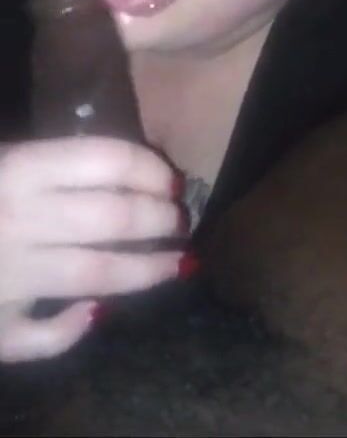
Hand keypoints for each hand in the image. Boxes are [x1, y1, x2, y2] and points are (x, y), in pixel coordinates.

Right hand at [0, 137, 182, 361]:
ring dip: (147, 271)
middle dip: (158, 219)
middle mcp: (18, 218)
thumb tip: (116, 169)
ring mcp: (7, 276)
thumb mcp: (0, 158)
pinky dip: (70, 330)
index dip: (149, 169)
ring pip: (95, 275)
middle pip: (112, 218)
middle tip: (180, 220)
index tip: (171, 179)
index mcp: (15, 168)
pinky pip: (38, 335)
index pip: (104, 161)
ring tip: (181, 263)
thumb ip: (46, 162)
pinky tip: (95, 315)